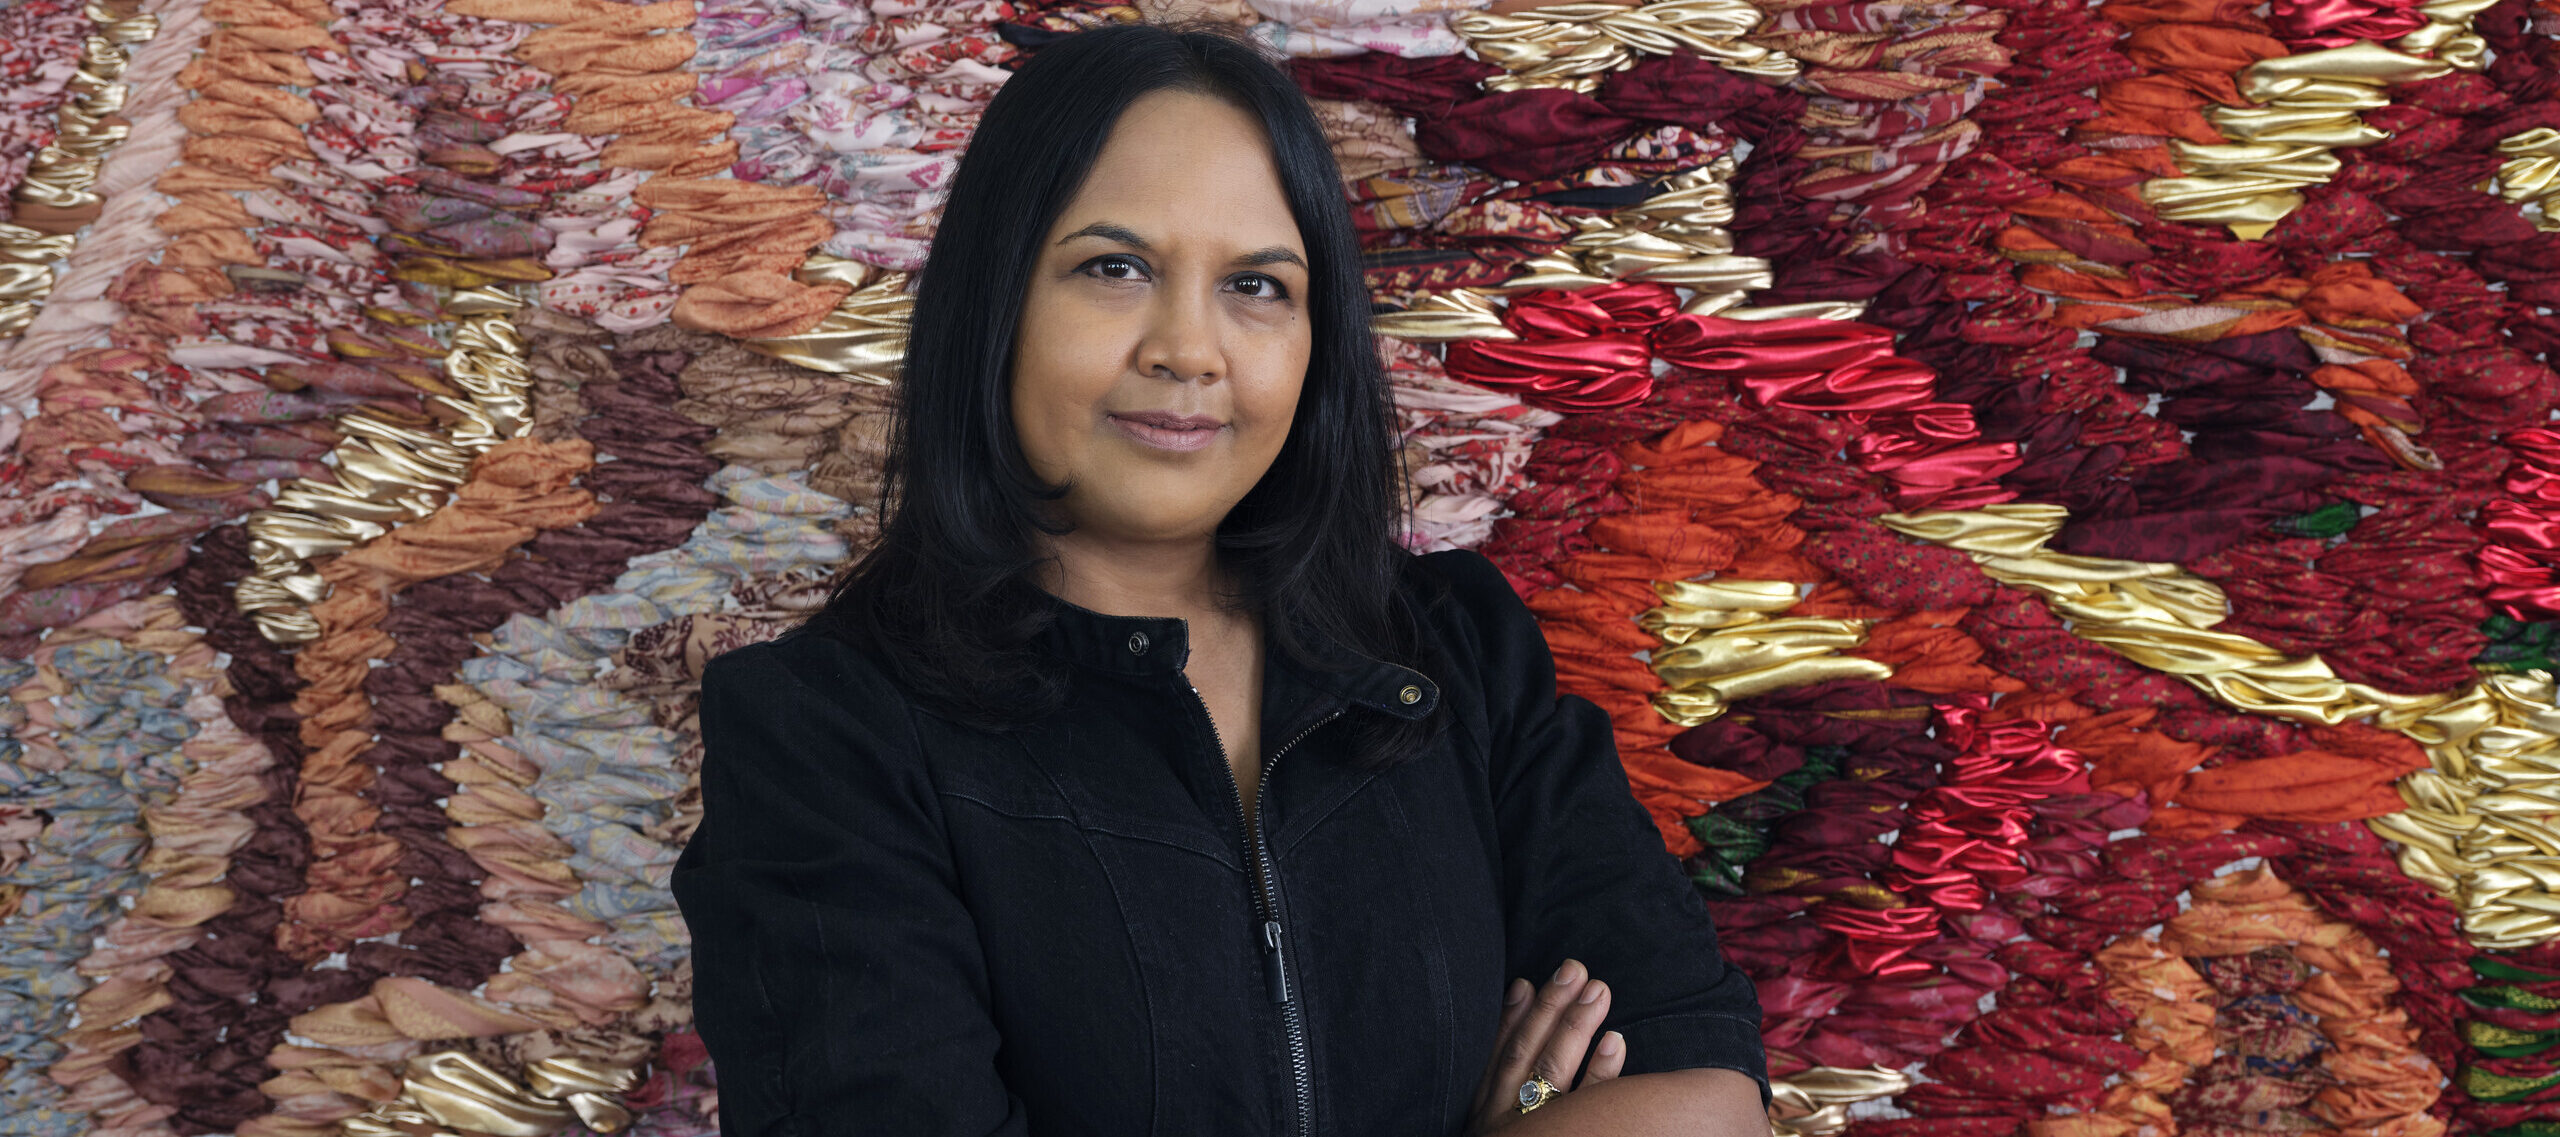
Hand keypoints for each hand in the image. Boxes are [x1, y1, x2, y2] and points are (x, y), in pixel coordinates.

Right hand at [1463, 958, 1627, 1135]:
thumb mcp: (1488, 1125)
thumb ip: (1499, 1086)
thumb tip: (1515, 1025)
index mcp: (1483, 1111)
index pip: (1496, 1057)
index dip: (1508, 1018)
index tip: (1524, 983)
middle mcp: (1503, 1117)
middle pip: (1525, 1054)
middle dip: (1548, 1008)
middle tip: (1573, 969)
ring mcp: (1534, 1129)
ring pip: (1552, 1071)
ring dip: (1575, 1026)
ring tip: (1597, 990)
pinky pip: (1588, 1107)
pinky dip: (1600, 1072)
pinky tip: (1614, 1040)